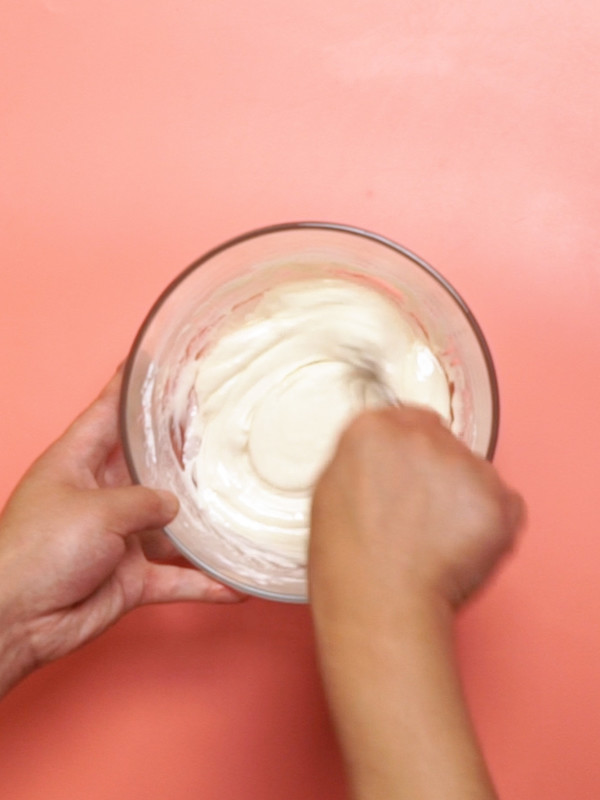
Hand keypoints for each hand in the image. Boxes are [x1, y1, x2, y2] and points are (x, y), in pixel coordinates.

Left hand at [0, 371, 240, 695]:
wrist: (17, 622)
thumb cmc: (39, 552)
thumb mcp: (96, 510)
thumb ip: (145, 501)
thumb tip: (174, 506)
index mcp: (77, 463)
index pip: (107, 412)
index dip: (130, 384)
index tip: (154, 357)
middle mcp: (101, 495)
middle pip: (150, 466)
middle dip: (182, 451)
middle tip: (220, 429)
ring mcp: (118, 537)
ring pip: (171, 525)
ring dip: (202, 525)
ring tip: (241, 506)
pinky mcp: (131, 577)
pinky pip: (175, 577)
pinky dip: (203, 583)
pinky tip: (236, 585)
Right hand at [310, 406, 523, 619]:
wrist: (379, 605)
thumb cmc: (347, 562)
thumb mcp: (330, 491)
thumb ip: (364, 459)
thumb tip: (385, 457)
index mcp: (373, 429)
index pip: (406, 420)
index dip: (408, 454)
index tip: (408, 476)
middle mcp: (421, 436)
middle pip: (442, 441)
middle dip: (436, 471)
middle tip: (420, 516)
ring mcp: (464, 465)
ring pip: (472, 472)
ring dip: (462, 497)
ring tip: (436, 541)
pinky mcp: (498, 498)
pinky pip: (501, 504)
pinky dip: (489, 525)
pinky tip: (459, 550)